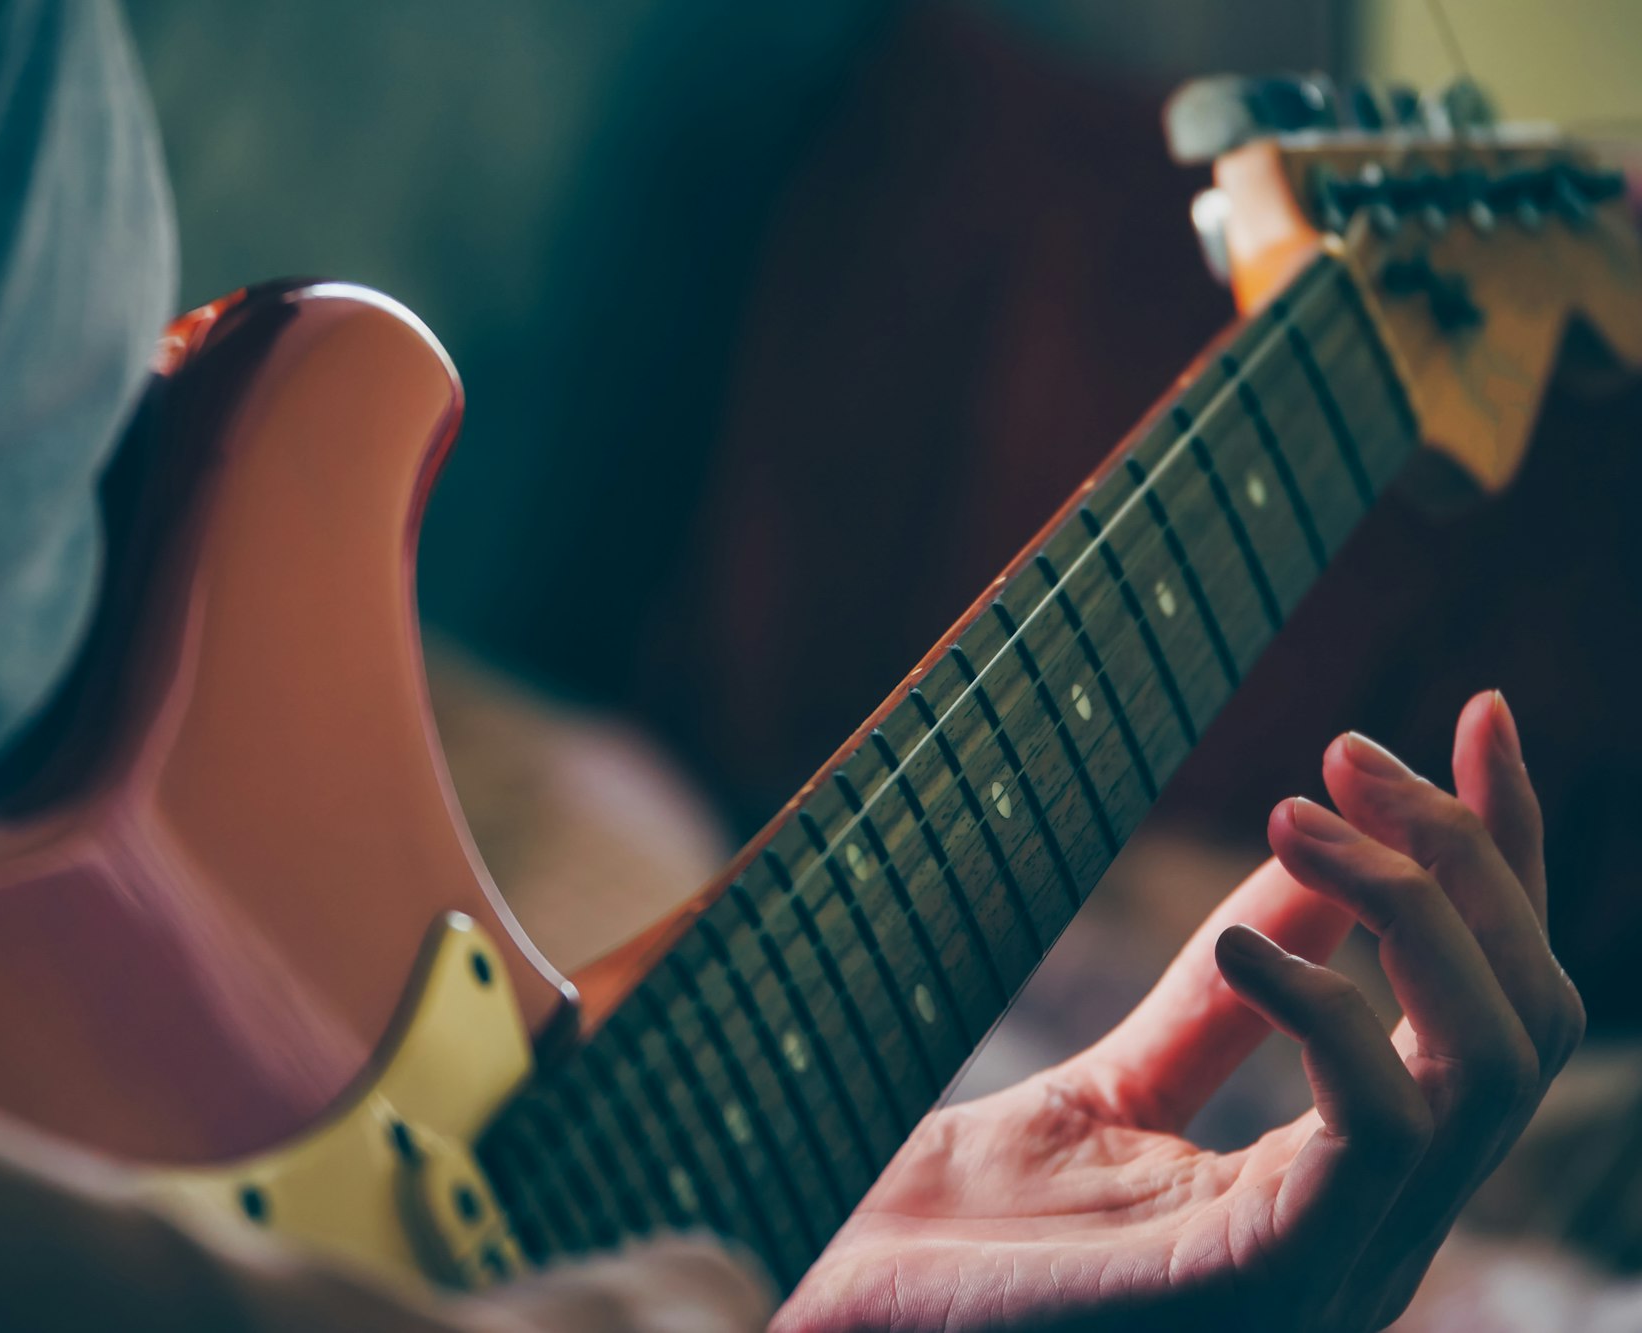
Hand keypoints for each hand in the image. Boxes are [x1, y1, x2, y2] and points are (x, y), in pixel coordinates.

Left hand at [776, 691, 1583, 1331]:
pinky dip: (1329, 1003)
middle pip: (1526, 1019)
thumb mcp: (1119, 1086)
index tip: (1477, 712)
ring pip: (1492, 1060)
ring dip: (1416, 903)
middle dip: (1465, 858)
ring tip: (1299, 814)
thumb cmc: (965, 1232)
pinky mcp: (1271, 1285)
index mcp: (1348, 1191)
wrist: (847, 1320)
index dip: (1502, 857)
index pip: (1489, 1007)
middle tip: (1350, 751)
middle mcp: (1373, 1234)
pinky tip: (1236, 941)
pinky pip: (1383, 1124)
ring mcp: (1335, 1268)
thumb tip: (1316, 858)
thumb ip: (1229, 1000)